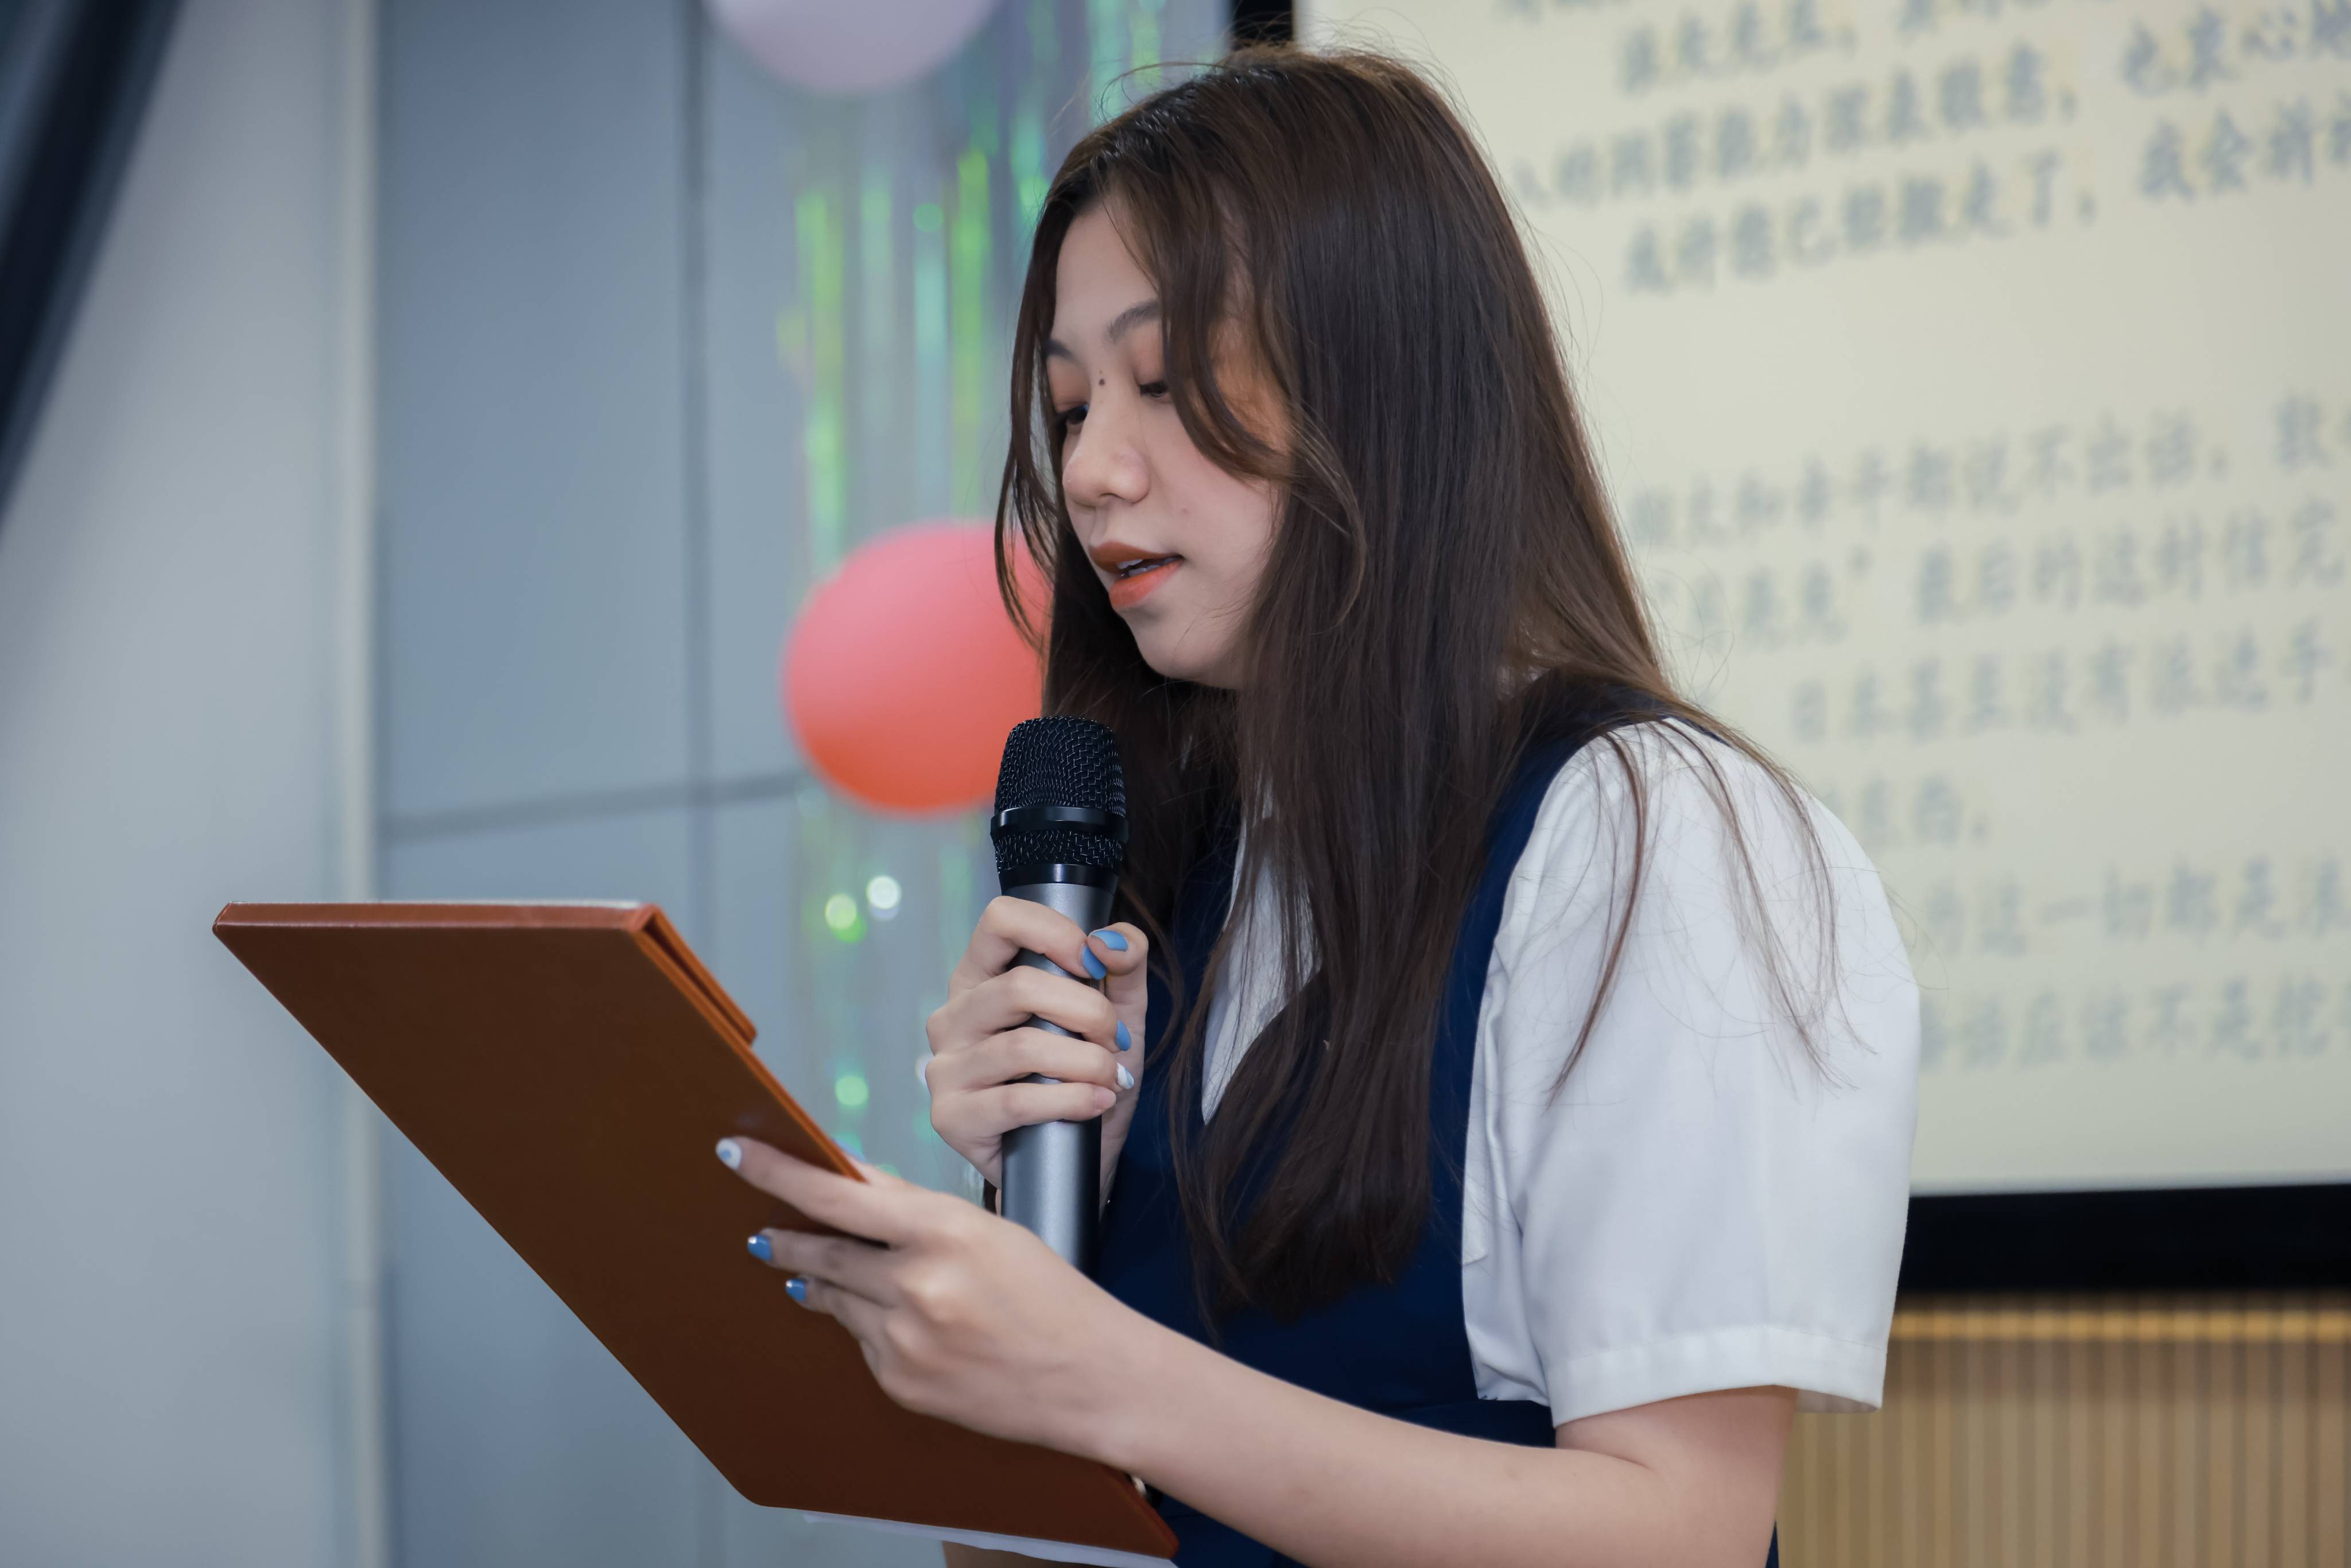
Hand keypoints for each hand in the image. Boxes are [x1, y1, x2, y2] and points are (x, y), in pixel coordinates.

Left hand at [720, 1137, 1141, 1458]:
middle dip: (786, 1237)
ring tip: (845, 1275)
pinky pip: (862, 1341)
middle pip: (822, 1250)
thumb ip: (914, 1213)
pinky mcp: (900, 1383)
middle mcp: (916, 1285)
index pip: (837, 1194)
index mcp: (943, 1231)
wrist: (1090, 1379)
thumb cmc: (1051, 1295)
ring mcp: (904, 1340)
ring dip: (830, 1281)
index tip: (736, 1153)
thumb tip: (850, 1190)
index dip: (779, 1172)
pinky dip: (871, 1325)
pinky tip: (907, 1326)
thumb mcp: (988, 1231)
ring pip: (836, 1297)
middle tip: (762, 1229)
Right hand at [923, 899, 1149, 1187]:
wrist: (1073, 1161)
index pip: (1000, 919)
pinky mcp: (951, 1117)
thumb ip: (1124, 965)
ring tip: (1111, 1079)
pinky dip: (1069, 1100)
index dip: (1054, 932)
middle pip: (1019, 987)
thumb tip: (1107, 940)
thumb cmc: (1086, 1078)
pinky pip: (1014, 1101)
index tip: (1094, 964)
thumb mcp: (1119, 1015)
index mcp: (982, 978)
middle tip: (1114, 1040)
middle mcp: (953, 1016)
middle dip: (1087, 1011)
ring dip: (1085, 1062)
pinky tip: (1096, 1104)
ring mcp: (945, 1067)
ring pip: (1021, 1047)